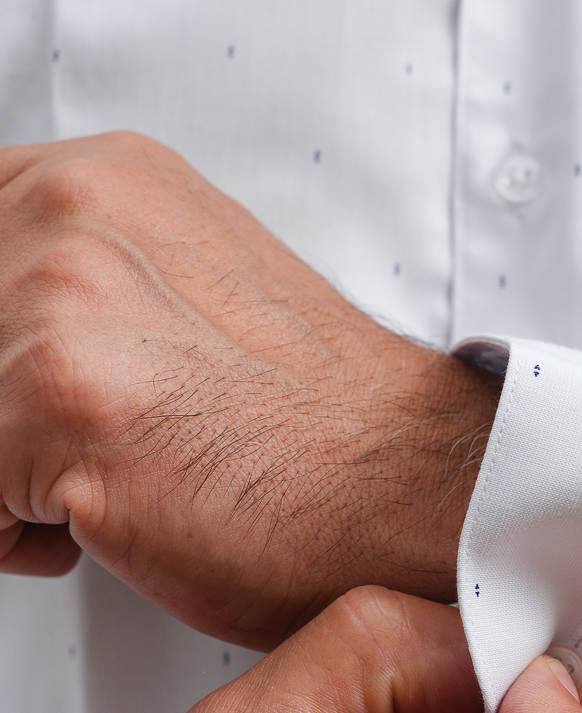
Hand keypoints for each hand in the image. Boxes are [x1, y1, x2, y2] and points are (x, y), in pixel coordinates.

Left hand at [0, 132, 499, 645]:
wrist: (410, 490)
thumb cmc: (312, 430)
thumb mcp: (183, 295)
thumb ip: (74, 279)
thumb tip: (3, 320)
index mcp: (101, 176)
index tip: (32, 388)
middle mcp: (73, 209)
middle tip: (82, 446)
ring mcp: (60, 294)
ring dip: (5, 476)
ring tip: (109, 478)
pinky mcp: (56, 394)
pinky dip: (17, 536)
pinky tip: (112, 515)